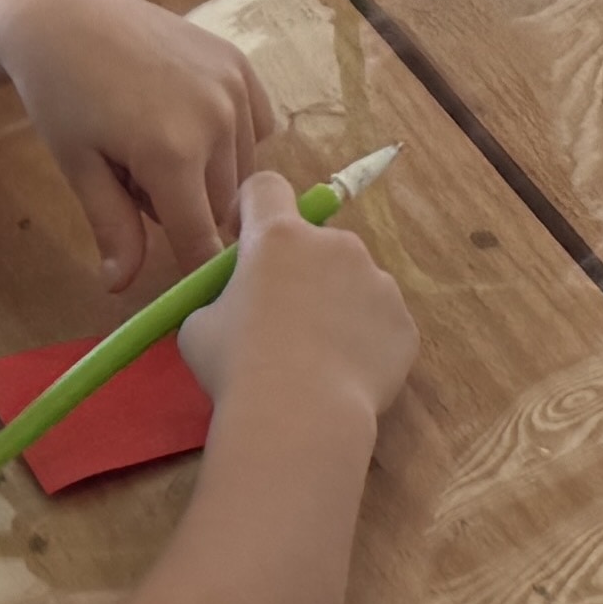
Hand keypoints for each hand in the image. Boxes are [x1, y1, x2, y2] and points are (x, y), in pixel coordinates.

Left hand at [0, 0, 279, 294]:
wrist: (66, 18)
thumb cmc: (62, 96)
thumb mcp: (80, 167)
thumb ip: (113, 228)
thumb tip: (124, 287)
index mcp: (172, 154)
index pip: (202, 239)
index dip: (197, 269)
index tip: (194, 289)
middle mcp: (218, 122)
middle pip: (224, 207)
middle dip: (190, 211)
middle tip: (140, 185)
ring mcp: (236, 89)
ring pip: (243, 170)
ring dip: (212, 177)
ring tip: (161, 148)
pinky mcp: (243, 66)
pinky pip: (257, 129)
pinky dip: (232, 141)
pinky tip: (191, 123)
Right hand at [174, 167, 418, 433]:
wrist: (300, 416)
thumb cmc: (236, 366)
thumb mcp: (199, 325)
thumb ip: (222, 299)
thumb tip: (236, 305)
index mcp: (279, 237)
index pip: (266, 188)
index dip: (249, 206)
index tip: (241, 237)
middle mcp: (337, 245)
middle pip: (315, 242)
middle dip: (297, 270)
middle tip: (278, 320)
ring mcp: (379, 282)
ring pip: (352, 283)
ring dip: (333, 305)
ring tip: (313, 358)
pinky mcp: (404, 322)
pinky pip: (378, 322)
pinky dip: (361, 340)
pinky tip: (341, 376)